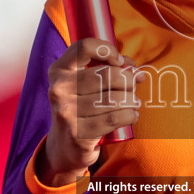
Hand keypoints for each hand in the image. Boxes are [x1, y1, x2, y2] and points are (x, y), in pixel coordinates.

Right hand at [39, 38, 139, 186]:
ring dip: (131, 100)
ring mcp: (66, 112)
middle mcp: (59, 89)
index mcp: (59, 70)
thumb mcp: (83, 84)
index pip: (84, 47)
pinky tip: (132, 115)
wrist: (64, 146)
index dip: (108, 50)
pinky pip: (114, 118)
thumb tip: (134, 69)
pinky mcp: (78, 133)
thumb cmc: (81, 107)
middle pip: (106, 75)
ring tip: (134, 102)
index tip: (120, 62)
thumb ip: (106, 69)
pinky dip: (130, 115)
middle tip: (134, 86)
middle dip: (128, 80)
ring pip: (113, 98)